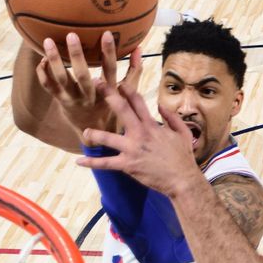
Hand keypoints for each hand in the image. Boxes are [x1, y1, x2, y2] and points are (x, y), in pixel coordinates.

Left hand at [35, 31, 141, 139]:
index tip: (106, 34)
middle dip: (76, 55)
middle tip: (71, 35)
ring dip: (54, 60)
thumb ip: (134, 69)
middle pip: (82, 75)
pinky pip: (48, 86)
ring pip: (61, 79)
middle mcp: (90, 96)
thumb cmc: (112, 107)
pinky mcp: (61, 101)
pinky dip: (43, 72)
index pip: (110, 70)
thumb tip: (139, 48)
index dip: (109, 52)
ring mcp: (73, 99)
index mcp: (109, 92)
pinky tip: (43, 58)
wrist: (95, 131)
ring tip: (48, 41)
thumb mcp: (127, 92)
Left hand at [76, 81, 198, 197]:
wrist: (182, 179)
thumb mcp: (183, 132)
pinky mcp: (127, 165)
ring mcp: (132, 149)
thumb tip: (160, 105)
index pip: (138, 102)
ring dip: (94, 133)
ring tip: (85, 131)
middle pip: (122, 110)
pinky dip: (92, 162)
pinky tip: (79, 161)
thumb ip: (172, 117)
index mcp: (152, 125)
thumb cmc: (183, 156)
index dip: (128, 90)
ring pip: (108, 138)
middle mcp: (140, 134)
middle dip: (109, 95)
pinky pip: (106, 163)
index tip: (119, 83)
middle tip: (97, 83)